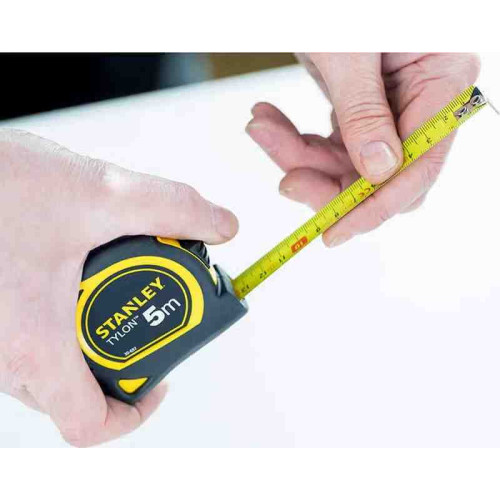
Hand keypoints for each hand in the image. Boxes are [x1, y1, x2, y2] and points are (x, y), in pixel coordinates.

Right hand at [0, 129, 237, 445]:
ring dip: (90, 339)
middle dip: (120, 362)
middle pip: (75, 394)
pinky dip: (60, 320)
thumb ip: (172, 207)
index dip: (133, 416)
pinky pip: (28, 339)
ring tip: (109, 287)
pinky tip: (72, 272)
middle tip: (141, 315)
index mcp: (35, 342)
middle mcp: (4, 353)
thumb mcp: (102, 192)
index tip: (159, 382)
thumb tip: (221, 226)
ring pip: (50, 367)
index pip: (87, 426)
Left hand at [246, 53, 479, 246]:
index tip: (335, 232)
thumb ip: (365, 112)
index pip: (417, 167)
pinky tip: (268, 122)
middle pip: (380, 174)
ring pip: (346, 162)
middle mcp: (422, 99)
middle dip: (327, 182)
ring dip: (298, 155)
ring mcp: (390, 105)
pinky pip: (329, 141)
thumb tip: (380, 172)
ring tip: (262, 129)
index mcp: (443, 80)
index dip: (375, 207)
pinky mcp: (358, 105)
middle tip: (285, 178)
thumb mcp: (349, 50)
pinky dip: (295, 138)